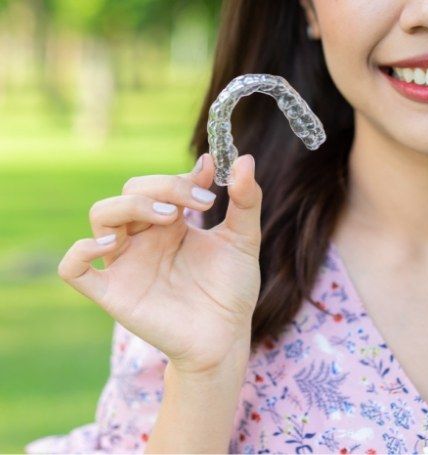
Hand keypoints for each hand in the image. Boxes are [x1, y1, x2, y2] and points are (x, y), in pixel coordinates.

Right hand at [57, 153, 260, 373]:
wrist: (226, 337)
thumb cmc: (231, 290)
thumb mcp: (243, 240)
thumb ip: (245, 200)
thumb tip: (244, 158)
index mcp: (171, 224)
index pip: (160, 184)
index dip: (182, 177)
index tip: (212, 177)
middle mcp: (145, 238)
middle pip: (130, 192)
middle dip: (163, 188)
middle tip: (201, 204)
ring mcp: (127, 263)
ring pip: (101, 215)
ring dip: (129, 206)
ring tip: (167, 217)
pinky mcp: (113, 293)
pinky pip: (75, 269)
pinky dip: (81, 251)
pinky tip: (111, 244)